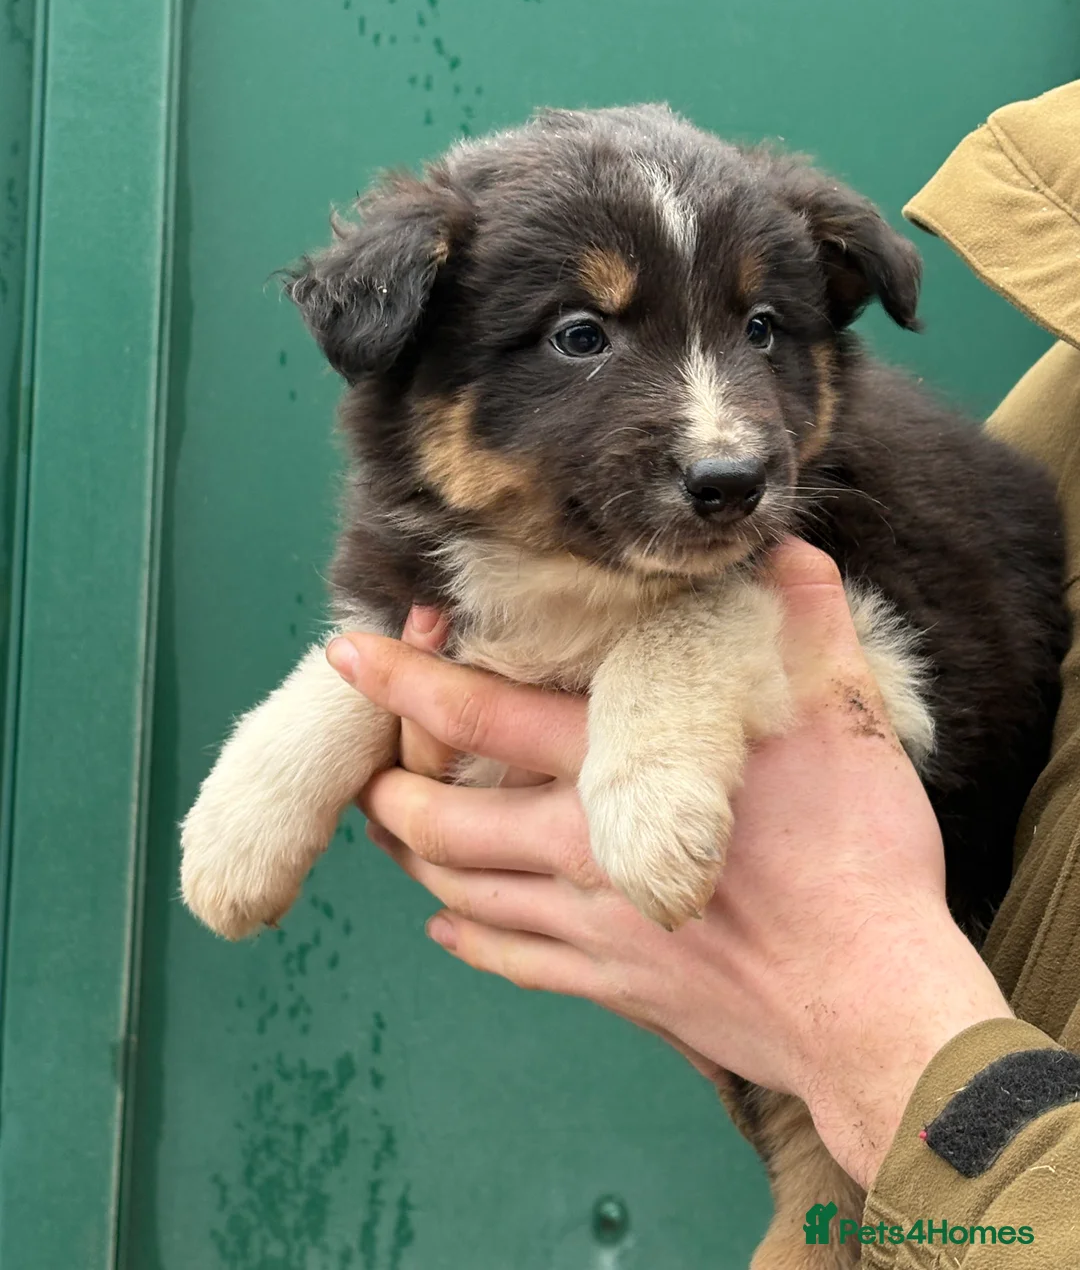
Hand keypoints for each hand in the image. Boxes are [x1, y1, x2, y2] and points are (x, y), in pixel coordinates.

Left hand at [325, 540, 1011, 1186]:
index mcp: (618, 775)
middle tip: (371, 765)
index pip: (480, 715)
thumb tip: (782, 549)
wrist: (874, 1010)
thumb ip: (805, 621)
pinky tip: (453, 924)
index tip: (350, 654)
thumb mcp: (844, 719)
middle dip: (388, 789)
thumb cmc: (859, 859)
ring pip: (461, 892)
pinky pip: (511, 961)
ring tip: (399, 826)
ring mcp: (590, 928)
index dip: (405, 681)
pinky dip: (468, 937)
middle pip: (440, 821)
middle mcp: (580, 853)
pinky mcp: (613, 988)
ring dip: (416, 856)